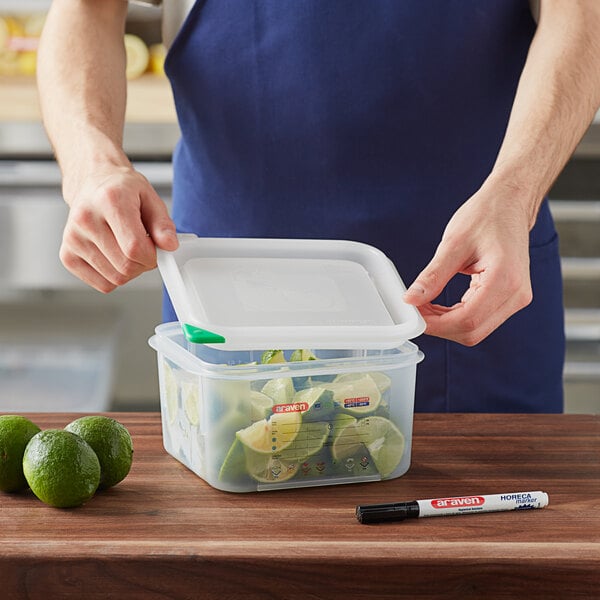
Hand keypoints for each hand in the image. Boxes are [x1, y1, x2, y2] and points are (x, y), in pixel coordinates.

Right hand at [60, 166, 178, 291]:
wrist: (93, 183)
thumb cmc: (122, 190)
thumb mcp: (150, 198)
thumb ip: (162, 224)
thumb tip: (169, 245)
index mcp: (109, 200)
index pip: (134, 247)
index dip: (152, 256)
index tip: (155, 249)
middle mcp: (86, 219)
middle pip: (125, 266)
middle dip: (143, 264)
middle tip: (144, 248)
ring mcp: (73, 239)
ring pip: (115, 278)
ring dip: (130, 271)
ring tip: (128, 249)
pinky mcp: (67, 255)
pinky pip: (102, 284)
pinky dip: (114, 277)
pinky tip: (114, 257)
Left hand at [403, 184, 533, 345]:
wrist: (509, 204)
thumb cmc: (486, 216)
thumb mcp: (453, 244)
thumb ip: (432, 276)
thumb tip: (412, 299)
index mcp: (505, 279)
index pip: (467, 319)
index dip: (436, 324)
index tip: (415, 315)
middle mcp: (517, 294)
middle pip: (472, 331)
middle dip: (440, 326)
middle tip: (417, 310)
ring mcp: (517, 298)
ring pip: (477, 330)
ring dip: (448, 324)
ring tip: (427, 306)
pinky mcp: (511, 298)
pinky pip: (482, 320)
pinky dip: (458, 318)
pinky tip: (441, 307)